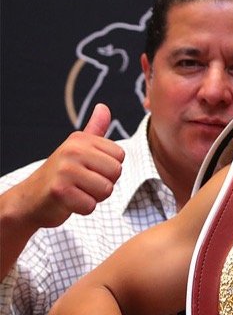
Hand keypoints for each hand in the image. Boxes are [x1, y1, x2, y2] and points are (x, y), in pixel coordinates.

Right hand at [6, 104, 124, 229]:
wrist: (31, 198)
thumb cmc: (62, 174)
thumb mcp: (77, 148)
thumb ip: (94, 129)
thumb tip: (104, 107)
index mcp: (80, 139)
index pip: (120, 156)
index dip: (109, 168)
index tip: (89, 169)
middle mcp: (72, 150)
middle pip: (116, 172)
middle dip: (104, 183)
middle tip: (83, 183)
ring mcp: (65, 170)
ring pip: (106, 190)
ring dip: (94, 197)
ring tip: (76, 191)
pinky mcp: (60, 191)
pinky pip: (91, 205)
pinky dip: (82, 208)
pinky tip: (69, 201)